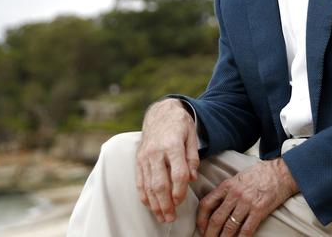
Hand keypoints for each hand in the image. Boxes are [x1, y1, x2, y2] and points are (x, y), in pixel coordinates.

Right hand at [136, 99, 199, 222]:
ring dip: (155, 204)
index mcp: (172, 145)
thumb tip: (191, 178)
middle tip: (171, 218)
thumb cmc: (180, 125)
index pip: (177, 173)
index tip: (182, 201)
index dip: (180, 190)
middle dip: (166, 204)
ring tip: (162, 217)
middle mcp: (156, 151)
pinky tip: (150, 206)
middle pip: (160, 183)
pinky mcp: (138, 159)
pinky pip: (139, 181)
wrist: (160, 112)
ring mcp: (145, 156)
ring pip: (148, 185)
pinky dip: (144, 195)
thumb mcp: (192, 135)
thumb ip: (192, 157)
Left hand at [196, 157, 297, 235]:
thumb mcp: (238, 177)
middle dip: (210, 234)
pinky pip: (246, 230)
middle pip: (216, 219)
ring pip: (229, 227)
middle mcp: (235, 194)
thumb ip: (227, 190)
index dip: (201, 219)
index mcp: (227, 185)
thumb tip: (216, 205)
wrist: (281, 172)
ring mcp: (247, 203)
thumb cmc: (260, 173)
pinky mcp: (259, 210)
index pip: (207, 204)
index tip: (201, 228)